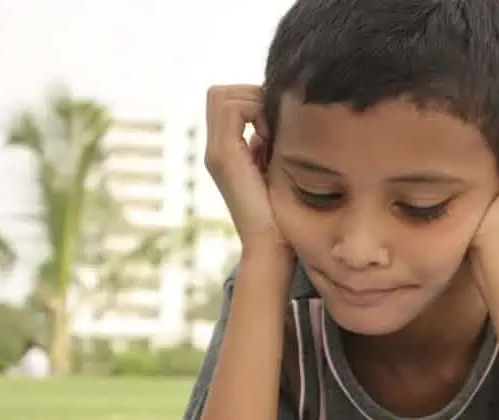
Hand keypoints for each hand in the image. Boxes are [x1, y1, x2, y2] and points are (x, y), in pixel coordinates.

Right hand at [203, 85, 293, 263]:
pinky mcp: (223, 157)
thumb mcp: (276, 169)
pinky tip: (271, 140)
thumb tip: (281, 119)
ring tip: (272, 135)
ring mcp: (216, 153)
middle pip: (220, 93)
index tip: (276, 129)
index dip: (253, 101)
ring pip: (222, 95)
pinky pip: (232, 109)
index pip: (227, 100)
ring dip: (253, 104)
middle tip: (273, 128)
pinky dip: (255, 113)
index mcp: (226, 151)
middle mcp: (215, 149)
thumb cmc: (283, 214)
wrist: (272, 246)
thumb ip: (271, 146)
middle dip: (251, 97)